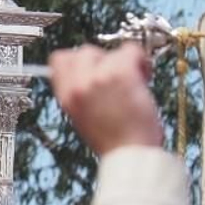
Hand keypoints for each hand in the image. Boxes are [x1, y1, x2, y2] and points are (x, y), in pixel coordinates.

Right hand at [47, 39, 161, 155]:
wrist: (130, 154)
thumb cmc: (114, 143)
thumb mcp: (84, 119)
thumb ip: (82, 95)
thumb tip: (91, 75)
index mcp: (66, 97)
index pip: (60, 60)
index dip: (78, 61)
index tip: (93, 69)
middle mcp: (78, 85)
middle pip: (83, 51)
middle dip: (102, 61)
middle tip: (115, 76)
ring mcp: (98, 77)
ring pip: (108, 52)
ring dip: (123, 62)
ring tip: (133, 80)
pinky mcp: (120, 73)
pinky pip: (130, 50)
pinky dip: (140, 61)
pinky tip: (144, 77)